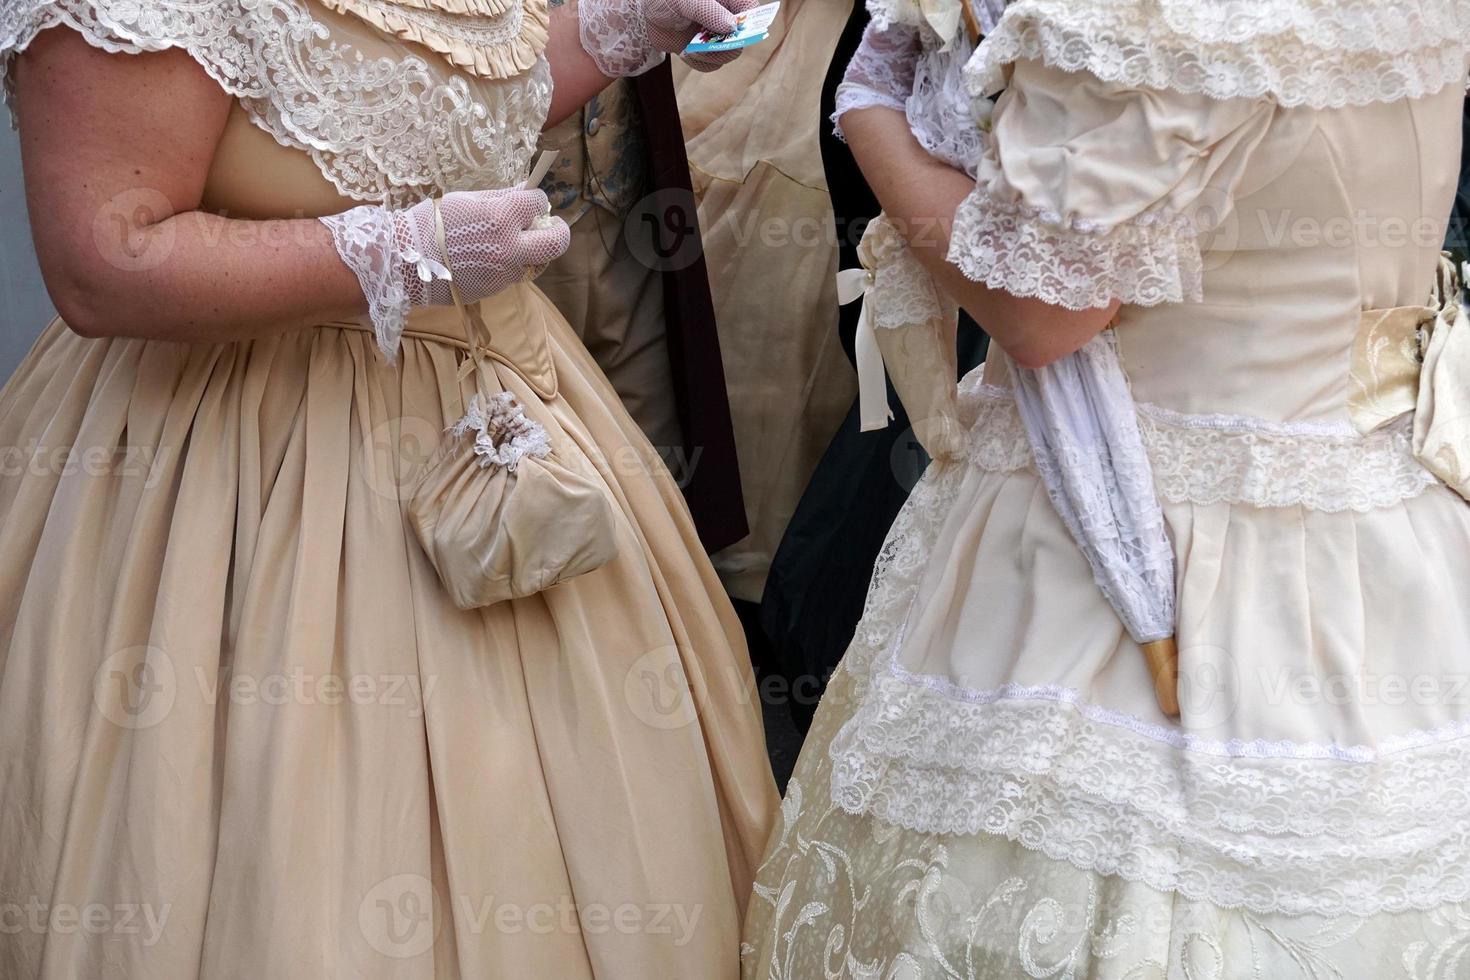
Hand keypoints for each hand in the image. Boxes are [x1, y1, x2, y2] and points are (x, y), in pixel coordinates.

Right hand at [394, 189, 569, 307]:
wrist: (407, 260)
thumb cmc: (433, 223)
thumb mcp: (467, 200)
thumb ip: (502, 196)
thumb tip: (527, 190)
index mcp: (501, 217)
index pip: (538, 203)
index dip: (535, 200)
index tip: (529, 201)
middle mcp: (510, 247)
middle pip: (557, 242)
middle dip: (558, 230)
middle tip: (552, 226)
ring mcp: (505, 271)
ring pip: (538, 262)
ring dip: (534, 250)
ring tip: (518, 242)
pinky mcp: (497, 288)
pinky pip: (515, 274)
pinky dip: (512, 264)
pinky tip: (493, 257)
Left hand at [647, 0, 761, 70]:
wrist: (646, 14)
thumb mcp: (687, 1)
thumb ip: (709, 11)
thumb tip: (732, 27)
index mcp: (727, 1)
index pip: (750, 10)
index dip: (750, 23)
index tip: (736, 33)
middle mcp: (725, 18)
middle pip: (742, 38)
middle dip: (724, 45)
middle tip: (706, 45)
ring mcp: (716, 36)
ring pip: (727, 54)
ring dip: (709, 55)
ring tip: (690, 48)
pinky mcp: (705, 50)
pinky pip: (711, 64)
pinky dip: (698, 62)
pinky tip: (684, 52)